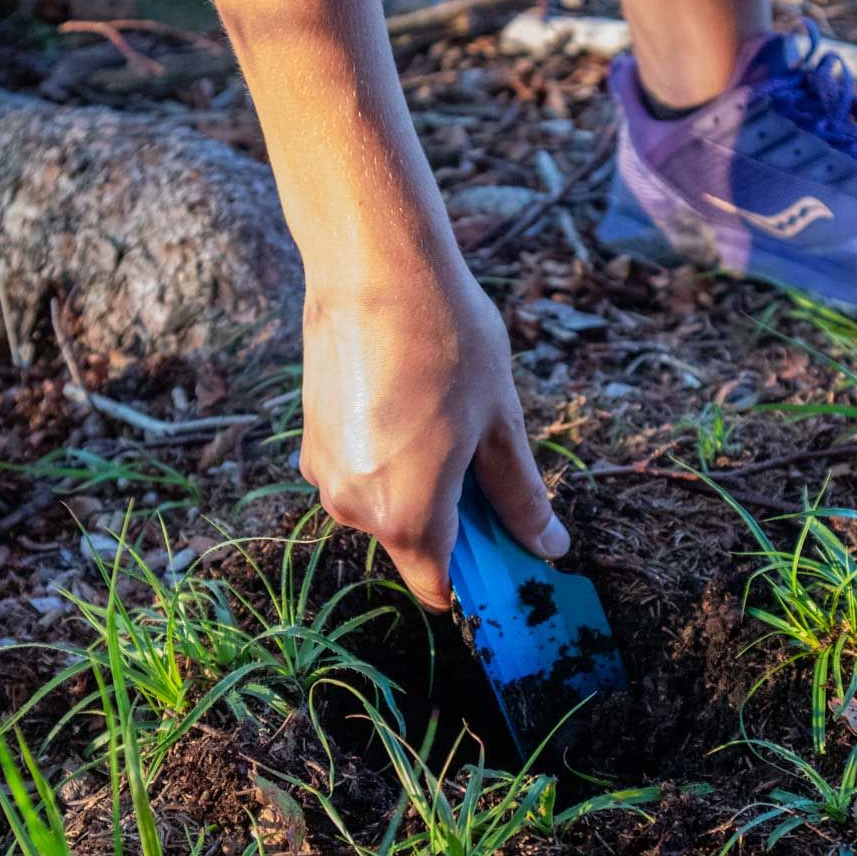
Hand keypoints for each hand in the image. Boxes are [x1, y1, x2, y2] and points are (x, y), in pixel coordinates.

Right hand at [296, 258, 568, 610]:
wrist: (371, 268)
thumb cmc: (446, 341)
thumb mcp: (500, 424)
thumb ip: (520, 496)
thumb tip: (547, 547)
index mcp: (407, 516)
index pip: (439, 587)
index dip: (477, 574)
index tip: (505, 544)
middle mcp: (354, 508)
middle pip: (412, 543)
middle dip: (452, 517)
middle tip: (482, 451)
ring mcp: (324, 473)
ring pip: (384, 503)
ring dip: (417, 481)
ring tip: (442, 412)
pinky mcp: (309, 439)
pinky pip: (359, 469)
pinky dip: (386, 454)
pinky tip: (408, 398)